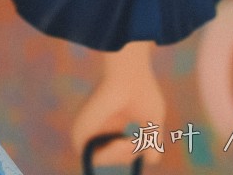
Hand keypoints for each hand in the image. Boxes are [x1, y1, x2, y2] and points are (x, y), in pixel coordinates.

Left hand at [73, 42, 165, 166]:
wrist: (128, 73)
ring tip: (129, 143)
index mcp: (113, 120)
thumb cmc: (142, 90)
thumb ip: (151, 141)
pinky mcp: (81, 124)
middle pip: (108, 154)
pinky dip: (107, 155)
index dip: (131, 153)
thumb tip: (151, 160)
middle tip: (137, 145)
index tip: (143, 145)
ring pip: (97, 157)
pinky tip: (121, 142)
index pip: (117, 147)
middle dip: (126, 156)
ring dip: (117, 157)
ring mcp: (89, 123)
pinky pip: (86, 152)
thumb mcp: (151, 121)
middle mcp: (99, 123)